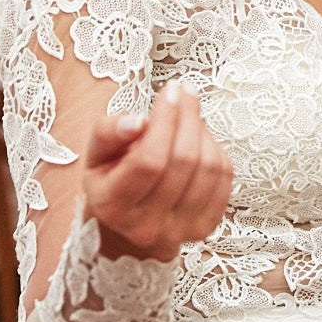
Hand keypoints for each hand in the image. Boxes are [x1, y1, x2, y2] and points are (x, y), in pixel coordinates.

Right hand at [82, 85, 232, 260]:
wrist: (129, 217)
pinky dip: (216, 150)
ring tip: (188, 116)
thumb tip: (138, 122)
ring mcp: (180, 231)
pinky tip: (199, 140)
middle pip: (183, 161)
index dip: (164, 120)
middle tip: (185, 92)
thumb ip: (109, 132)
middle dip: (187, 117)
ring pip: (208, 167)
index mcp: (113, 206)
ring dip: (202, 131)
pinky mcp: (206, 227)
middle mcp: (147, 226)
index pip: (149, 160)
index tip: (169, 90)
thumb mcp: (97, 153)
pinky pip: (224, 178)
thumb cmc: (111, 177)